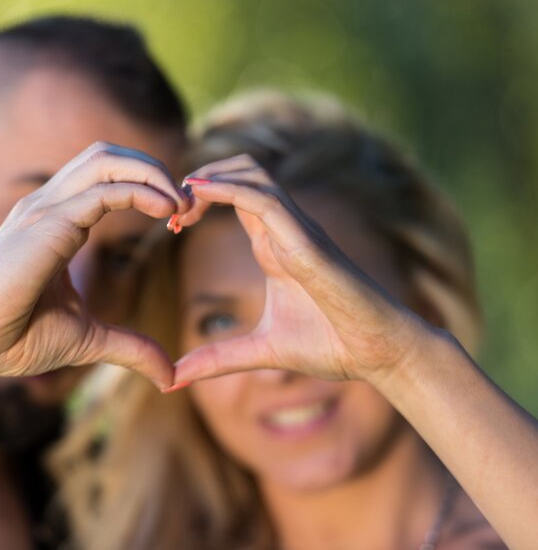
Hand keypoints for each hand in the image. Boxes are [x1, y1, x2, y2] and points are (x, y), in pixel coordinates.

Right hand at [0, 142, 189, 389]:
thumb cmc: (16, 338)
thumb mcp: (88, 339)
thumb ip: (130, 347)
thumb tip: (169, 373)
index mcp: (57, 221)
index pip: (107, 177)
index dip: (149, 188)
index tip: (180, 219)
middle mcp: (50, 204)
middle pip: (109, 154)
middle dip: (155, 169)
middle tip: (188, 205)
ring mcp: (45, 208)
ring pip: (106, 159)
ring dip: (152, 173)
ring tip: (181, 205)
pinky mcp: (46, 224)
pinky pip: (103, 191)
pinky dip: (141, 192)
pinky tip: (167, 213)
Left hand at [172, 155, 438, 384]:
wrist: (379, 354)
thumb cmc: (332, 345)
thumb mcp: (261, 351)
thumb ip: (217, 359)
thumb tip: (173, 379)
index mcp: (275, 245)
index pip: (236, 197)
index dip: (200, 199)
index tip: (172, 225)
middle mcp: (286, 228)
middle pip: (242, 171)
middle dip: (201, 177)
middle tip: (170, 209)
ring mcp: (299, 230)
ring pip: (252, 174)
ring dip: (210, 177)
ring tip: (180, 201)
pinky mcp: (308, 243)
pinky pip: (265, 201)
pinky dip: (229, 190)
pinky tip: (197, 194)